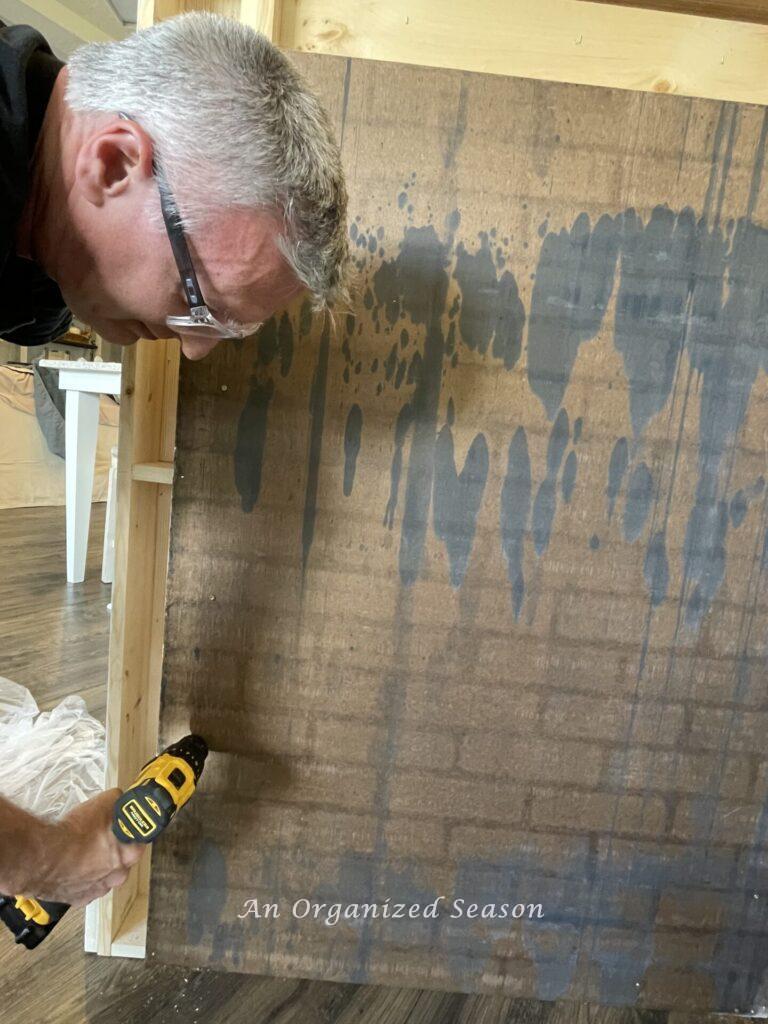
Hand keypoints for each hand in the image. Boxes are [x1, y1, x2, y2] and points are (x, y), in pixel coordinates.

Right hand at [30, 789, 144, 906]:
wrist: (43, 857)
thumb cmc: (73, 833)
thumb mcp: (102, 803)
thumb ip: (116, 801)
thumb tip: (119, 798)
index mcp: (129, 852)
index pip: (139, 838)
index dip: (129, 829)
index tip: (122, 825)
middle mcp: (118, 875)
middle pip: (122, 858)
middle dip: (112, 848)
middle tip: (98, 836)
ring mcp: (99, 889)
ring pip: (103, 874)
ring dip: (96, 865)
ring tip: (81, 851)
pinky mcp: (80, 899)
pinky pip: (86, 887)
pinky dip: (81, 878)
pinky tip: (72, 866)